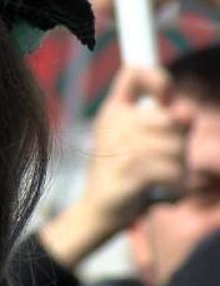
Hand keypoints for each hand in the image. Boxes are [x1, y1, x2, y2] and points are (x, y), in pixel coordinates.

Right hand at [83, 67, 184, 231]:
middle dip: (179, 144)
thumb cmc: (127, 176)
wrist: (99, 212)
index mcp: (114, 111)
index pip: (134, 73)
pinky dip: (175, 185)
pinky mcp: (125, 171)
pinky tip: (165, 192)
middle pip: (169, 117)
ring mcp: (116, 146)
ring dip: (179, 168)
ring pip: (174, 146)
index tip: (166, 101)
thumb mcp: (148, 143)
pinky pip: (170, 170)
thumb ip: (169, 122)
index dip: (159, 80)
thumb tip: (186, 112)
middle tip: (165, 162)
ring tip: (164, 180)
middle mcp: (112, 123)